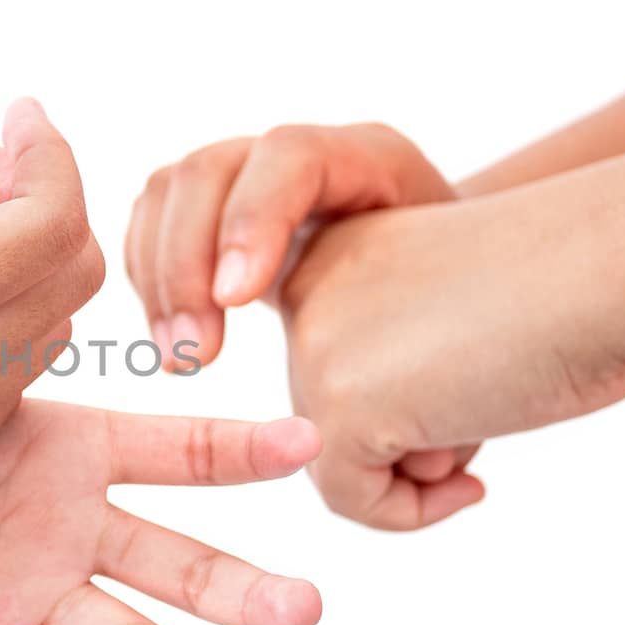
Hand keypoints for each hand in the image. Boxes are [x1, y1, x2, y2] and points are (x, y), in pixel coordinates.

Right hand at [126, 123, 452, 366]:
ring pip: (169, 190)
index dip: (253, 220)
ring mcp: (247, 174)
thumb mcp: (478, 327)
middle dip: (186, 262)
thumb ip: (451, 388)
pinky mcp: (210, 209)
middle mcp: (298, 156)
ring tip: (177, 359)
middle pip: (210, 169)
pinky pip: (152, 219)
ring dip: (158, 276)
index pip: (290, 156)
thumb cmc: (466, 309)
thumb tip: (425, 469)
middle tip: (192, 356)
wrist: (448, 274)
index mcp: (370, 160)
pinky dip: (146, 276)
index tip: (237, 303)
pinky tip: (167, 337)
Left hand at [279, 191, 624, 529]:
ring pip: (335, 457)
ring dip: (414, 467)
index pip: (331, 361)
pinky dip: (411, 512)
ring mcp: (313, 346)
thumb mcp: (449, 314)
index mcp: (333, 251)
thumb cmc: (567, 289)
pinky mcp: (339, 405)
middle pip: (326, 411)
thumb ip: (389, 361)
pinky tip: (472, 484)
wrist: (614, 263)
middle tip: (485, 404)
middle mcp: (305, 288)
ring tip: (484, 417)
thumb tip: (362, 453)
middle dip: (407, 434)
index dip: (401, 393)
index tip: (467, 382)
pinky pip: (350, 497)